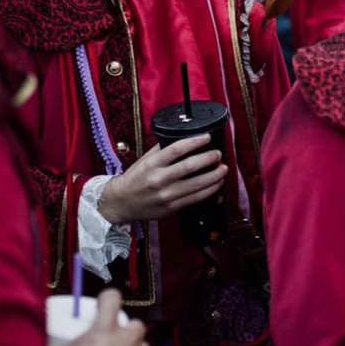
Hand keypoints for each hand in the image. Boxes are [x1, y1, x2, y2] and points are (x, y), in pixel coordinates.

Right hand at [96, 135, 225, 224]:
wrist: (121, 202)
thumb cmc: (134, 179)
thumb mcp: (144, 160)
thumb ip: (162, 150)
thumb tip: (183, 139)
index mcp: (152, 164)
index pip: (177, 149)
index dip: (195, 141)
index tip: (207, 137)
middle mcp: (159, 179)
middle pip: (190, 167)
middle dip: (209, 158)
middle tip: (218, 154)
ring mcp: (166, 195)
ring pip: (196, 184)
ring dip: (214, 176)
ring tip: (223, 169)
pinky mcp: (171, 208)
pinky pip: (195, 198)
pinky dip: (209, 190)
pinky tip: (216, 184)